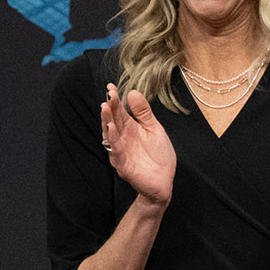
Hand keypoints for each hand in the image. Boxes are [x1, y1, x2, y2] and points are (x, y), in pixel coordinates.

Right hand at [100, 85, 176, 206]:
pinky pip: (116, 151)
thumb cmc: (159, 156)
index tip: (111, 87)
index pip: (119, 111)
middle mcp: (122, 138)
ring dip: (107, 121)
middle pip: (113, 120)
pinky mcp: (123, 165)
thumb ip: (144, 113)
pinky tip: (111, 128)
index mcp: (130, 128)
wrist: (164, 182)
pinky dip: (113, 139)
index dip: (115, 99)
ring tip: (105, 107)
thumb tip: (132, 92)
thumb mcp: (154, 129)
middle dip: (110, 107)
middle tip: (109, 94)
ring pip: (111, 135)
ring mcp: (121, 152)